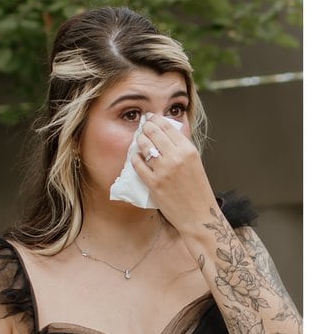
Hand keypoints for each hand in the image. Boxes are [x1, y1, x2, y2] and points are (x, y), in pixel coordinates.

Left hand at [132, 115, 216, 230]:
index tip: (150, 119)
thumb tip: (168, 130)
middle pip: (153, 132)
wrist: (198, 215)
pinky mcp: (153, 183)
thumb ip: (182, 146)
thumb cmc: (197, 189)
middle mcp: (176, 157)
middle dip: (145, 128)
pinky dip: (135, 158)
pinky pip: (137, 164)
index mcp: (188, 150)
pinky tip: (137, 158)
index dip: (155, 119)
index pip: (167, 126)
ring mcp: (164, 170)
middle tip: (142, 129)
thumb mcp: (194, 162)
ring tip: (139, 142)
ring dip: (139, 141)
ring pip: (143, 145)